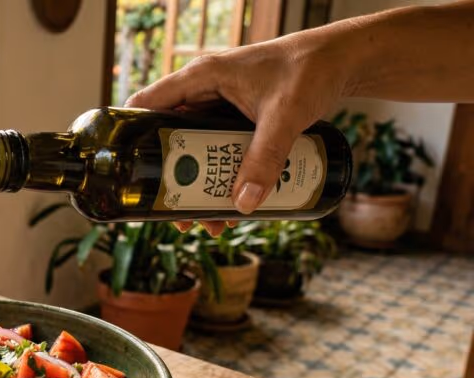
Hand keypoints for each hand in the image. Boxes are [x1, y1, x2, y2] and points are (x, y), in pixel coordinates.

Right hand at [125, 30, 354, 230]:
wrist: (345, 60)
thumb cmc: (312, 69)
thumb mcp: (284, 116)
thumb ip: (265, 158)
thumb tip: (244, 203)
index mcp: (200, 77)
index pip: (145, 105)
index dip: (130, 137)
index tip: (131, 174)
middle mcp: (203, 90)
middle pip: (168, 137)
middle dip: (172, 178)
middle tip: (179, 214)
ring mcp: (219, 105)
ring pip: (194, 148)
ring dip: (198, 183)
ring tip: (209, 219)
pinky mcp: (236, 117)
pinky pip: (217, 149)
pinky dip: (221, 175)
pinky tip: (233, 201)